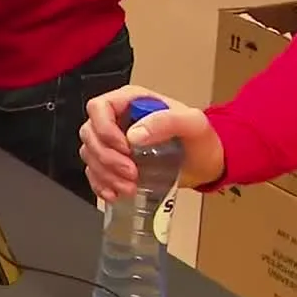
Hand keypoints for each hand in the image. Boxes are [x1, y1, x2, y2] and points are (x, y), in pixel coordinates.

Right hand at [80, 85, 225, 202]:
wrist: (207, 164)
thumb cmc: (201, 140)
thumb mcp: (193, 124)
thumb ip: (166, 121)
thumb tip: (133, 135)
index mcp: (130, 102)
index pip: (99, 107)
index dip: (104, 128)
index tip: (125, 148)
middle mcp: (117, 119)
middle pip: (90, 133)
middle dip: (107, 157)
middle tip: (132, 173)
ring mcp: (113, 142)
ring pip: (90, 154)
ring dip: (105, 174)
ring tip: (130, 187)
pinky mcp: (114, 163)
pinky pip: (94, 172)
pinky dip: (100, 184)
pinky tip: (114, 194)